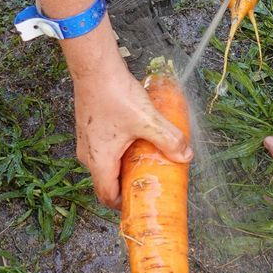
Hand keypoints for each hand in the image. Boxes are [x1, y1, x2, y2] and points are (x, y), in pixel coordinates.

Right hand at [74, 56, 191, 207]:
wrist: (94, 68)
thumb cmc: (114, 94)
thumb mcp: (147, 120)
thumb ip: (168, 139)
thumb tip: (186, 155)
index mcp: (99, 160)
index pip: (107, 196)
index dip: (123, 204)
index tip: (140, 202)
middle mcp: (88, 154)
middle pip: (107, 181)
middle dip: (128, 184)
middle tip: (149, 181)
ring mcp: (86, 141)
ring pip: (106, 164)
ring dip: (124, 165)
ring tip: (146, 159)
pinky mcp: (89, 128)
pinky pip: (104, 149)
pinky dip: (119, 151)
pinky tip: (136, 139)